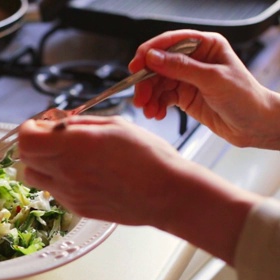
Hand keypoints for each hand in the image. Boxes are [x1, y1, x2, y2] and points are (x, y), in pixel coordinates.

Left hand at [17, 116, 261, 263]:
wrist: (168, 194)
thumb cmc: (148, 156)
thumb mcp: (114, 125)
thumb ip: (79, 124)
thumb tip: (56, 123)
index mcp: (74, 145)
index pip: (26, 139)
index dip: (29, 129)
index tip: (41, 125)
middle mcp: (66, 171)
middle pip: (24, 158)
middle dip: (34, 145)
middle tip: (53, 139)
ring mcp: (69, 193)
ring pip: (33, 178)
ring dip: (41, 164)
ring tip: (64, 157)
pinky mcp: (77, 208)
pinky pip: (53, 192)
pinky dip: (57, 180)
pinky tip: (81, 173)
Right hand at [129, 30, 279, 149]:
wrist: (254, 125)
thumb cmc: (245, 98)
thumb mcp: (212, 79)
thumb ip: (181, 68)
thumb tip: (153, 57)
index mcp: (206, 45)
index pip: (171, 42)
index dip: (150, 52)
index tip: (136, 66)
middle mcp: (194, 59)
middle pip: (159, 65)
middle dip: (146, 82)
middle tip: (140, 98)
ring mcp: (187, 78)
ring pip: (157, 83)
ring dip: (150, 97)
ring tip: (149, 111)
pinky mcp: (184, 95)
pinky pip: (162, 97)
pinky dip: (156, 106)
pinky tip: (157, 114)